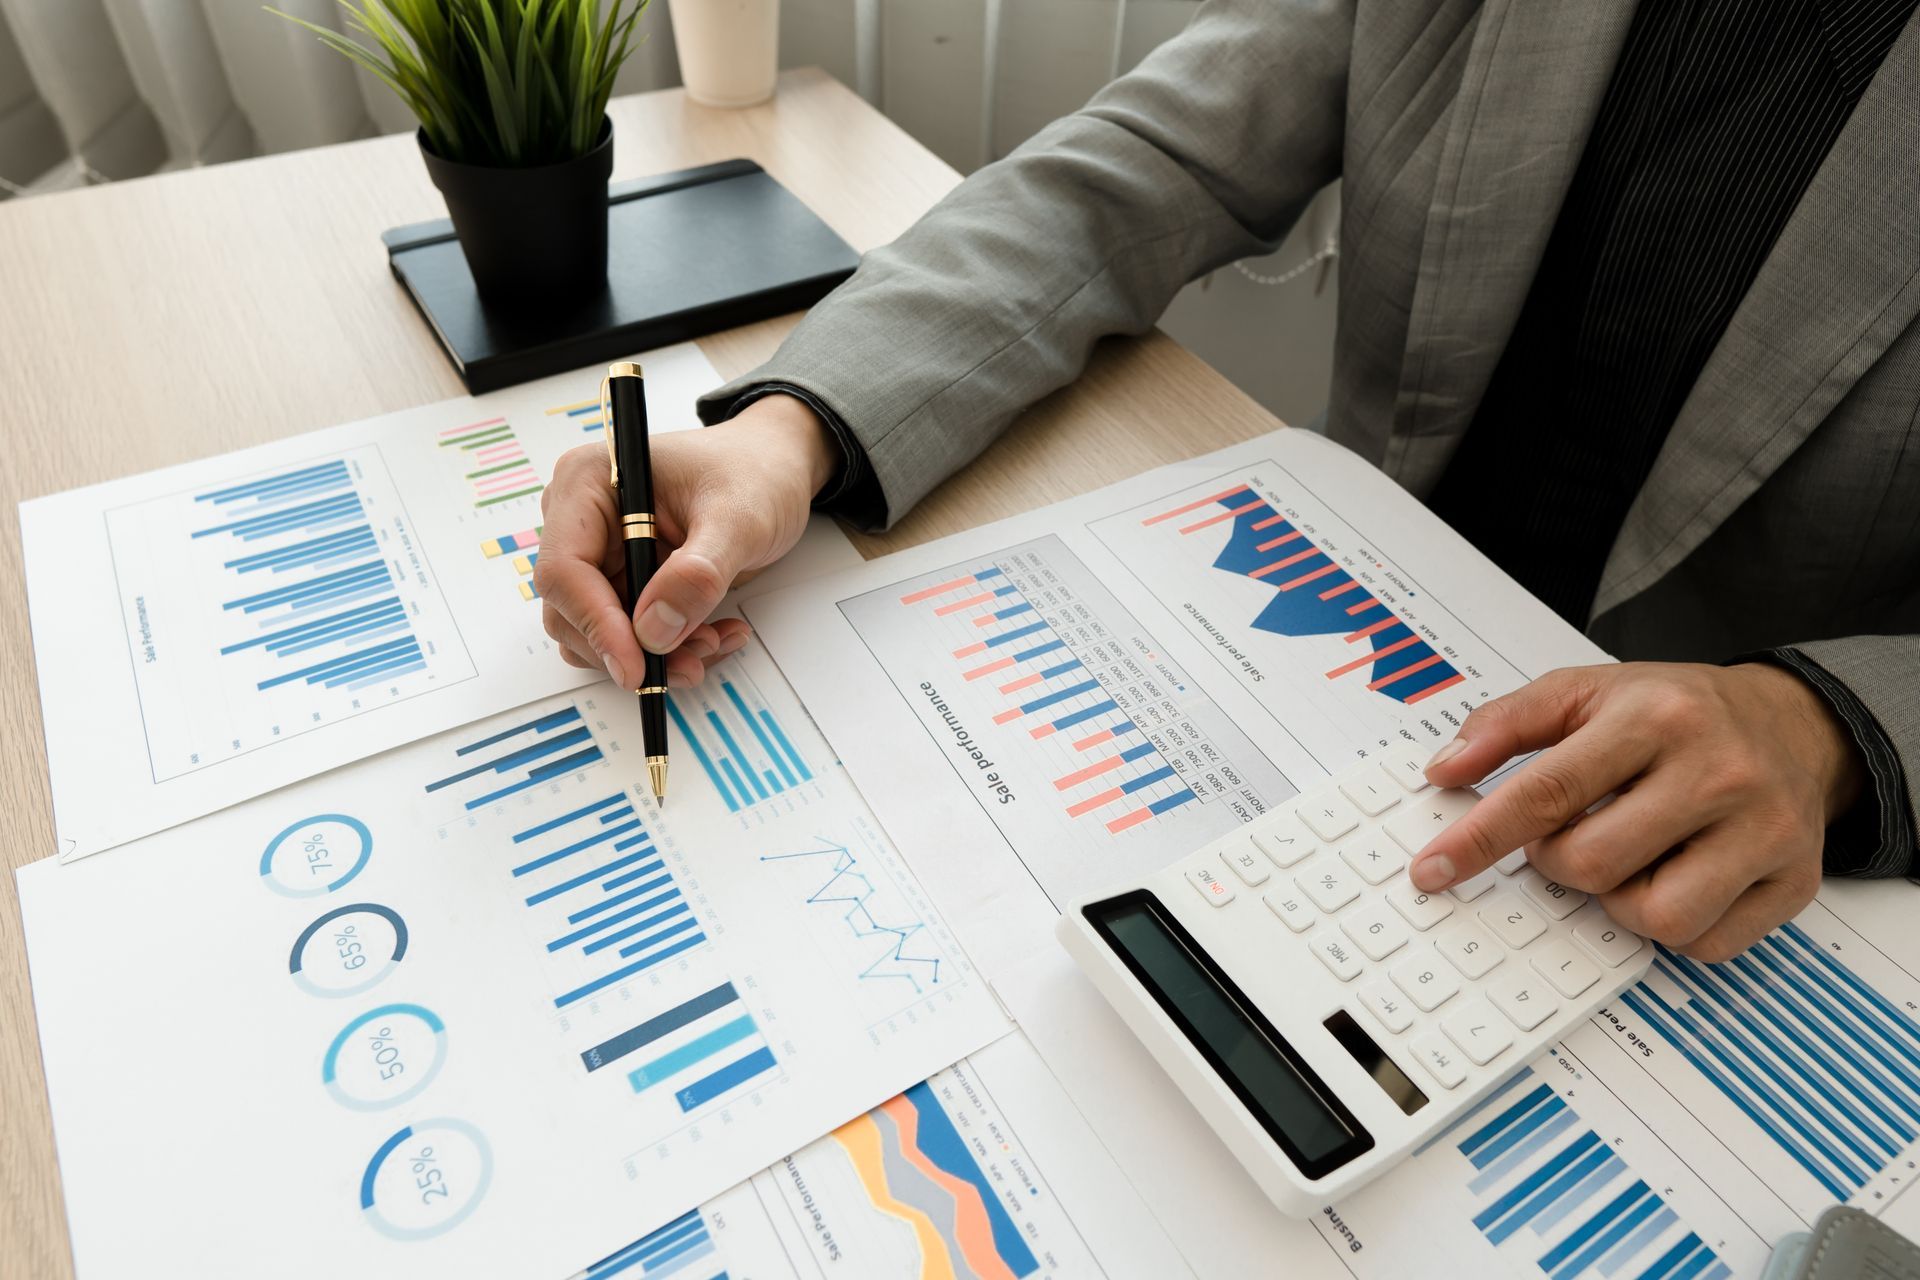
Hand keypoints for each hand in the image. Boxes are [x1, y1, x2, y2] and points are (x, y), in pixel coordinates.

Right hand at [533, 393, 836, 687]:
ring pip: (601, 635)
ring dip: (656, 655)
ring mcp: (602, 555)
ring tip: (714, 640)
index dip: (595, 624)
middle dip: (632, 647)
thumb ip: (698, 573)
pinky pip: (630, 637)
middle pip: (572, 612)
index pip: (564, 570)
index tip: (636, 666)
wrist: (775, 470)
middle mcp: (582, 522)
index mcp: (588, 483)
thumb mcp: (739, 519)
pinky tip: (714, 633)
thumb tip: (654, 629)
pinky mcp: (625, 582)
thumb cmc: (754, 472)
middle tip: (692, 660)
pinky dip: (671, 649)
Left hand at [1411, 662, 1864, 960]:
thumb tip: (1444, 771)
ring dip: (1617, 900)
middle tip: (1569, 834)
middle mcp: (1719, 772)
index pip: (1547, 791)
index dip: (1480, 837)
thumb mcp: (1586, 691)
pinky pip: (1705, 945)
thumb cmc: (1676, 713)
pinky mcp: (1794, 882)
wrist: (1791, 724)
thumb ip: (1505, 724)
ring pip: (1652, 915)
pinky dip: (1672, 927)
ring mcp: (1765, 831)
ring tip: (1627, 856)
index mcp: (1656, 717)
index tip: (1434, 868)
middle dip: (1557, 860)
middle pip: (1592, 863)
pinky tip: (1673, 878)